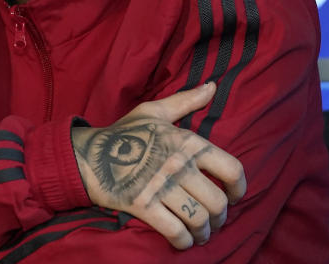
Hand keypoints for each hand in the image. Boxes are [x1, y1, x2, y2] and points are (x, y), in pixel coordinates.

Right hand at [70, 82, 245, 249]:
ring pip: (198, 219)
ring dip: (204, 232)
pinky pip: (175, 231)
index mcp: (187, 142)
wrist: (89, 155)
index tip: (235, 196)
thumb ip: (186, 100)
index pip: (231, 168)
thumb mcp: (155, 111)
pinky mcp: (144, 206)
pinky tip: (184, 240)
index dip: (240, 188)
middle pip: (217, 201)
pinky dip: (183, 241)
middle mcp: (178, 165)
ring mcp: (161, 186)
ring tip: (202, 233)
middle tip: (215, 220)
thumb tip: (212, 86)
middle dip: (220, 216)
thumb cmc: (125, 133)